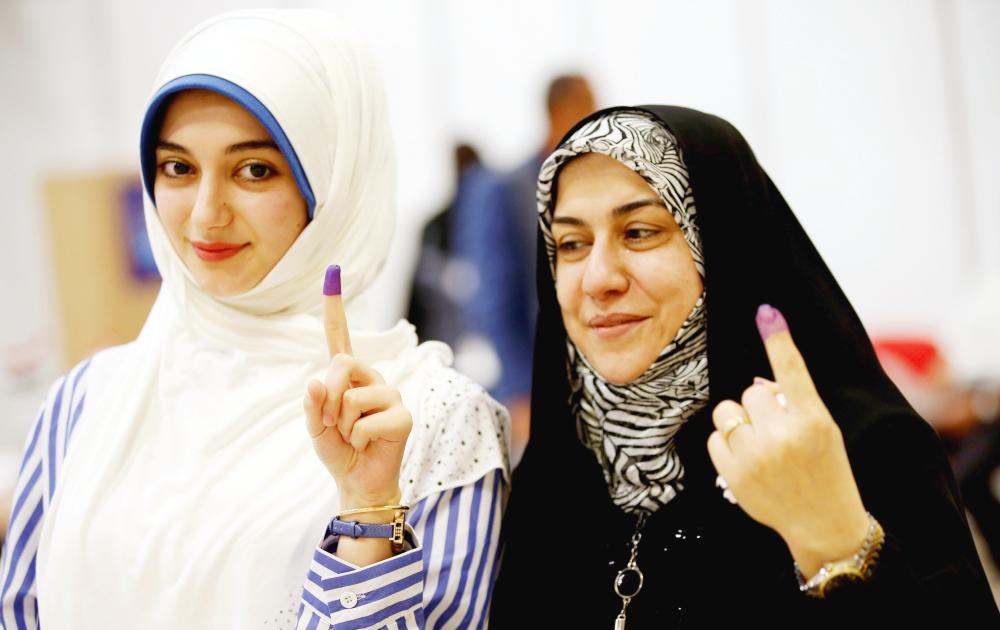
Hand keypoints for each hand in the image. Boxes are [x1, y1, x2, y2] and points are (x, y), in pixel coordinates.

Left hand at [303, 265, 412, 512]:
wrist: (359, 483)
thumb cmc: (339, 451)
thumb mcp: (316, 428)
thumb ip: (313, 406)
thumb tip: (314, 380)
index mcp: (348, 377)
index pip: (339, 337)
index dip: (334, 306)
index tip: (333, 271)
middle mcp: (371, 379)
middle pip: (341, 365)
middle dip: (327, 398)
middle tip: (331, 424)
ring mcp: (390, 395)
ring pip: (351, 398)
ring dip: (343, 425)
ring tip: (354, 437)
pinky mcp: (402, 416)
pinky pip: (367, 421)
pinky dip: (359, 439)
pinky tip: (369, 445)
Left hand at [706, 304, 868, 577]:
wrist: (823, 523)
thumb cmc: (826, 471)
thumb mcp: (825, 431)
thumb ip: (795, 403)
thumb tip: (758, 384)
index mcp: (814, 420)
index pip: (792, 370)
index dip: (778, 339)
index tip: (767, 311)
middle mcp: (784, 435)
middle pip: (751, 392)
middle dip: (760, 405)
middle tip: (777, 429)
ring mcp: (756, 456)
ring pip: (728, 411)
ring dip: (740, 421)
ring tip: (760, 443)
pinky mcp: (733, 474)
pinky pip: (714, 438)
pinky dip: (726, 444)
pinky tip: (747, 460)